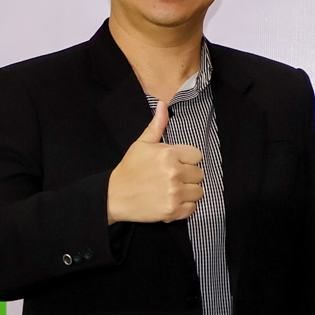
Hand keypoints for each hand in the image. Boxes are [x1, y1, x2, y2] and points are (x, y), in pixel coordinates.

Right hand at [105, 96, 203, 223]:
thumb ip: (157, 125)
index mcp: (169, 153)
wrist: (114, 196)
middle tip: (172, 179)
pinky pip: (192, 208)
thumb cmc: (129, 169)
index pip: (197, 156)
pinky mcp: (173, 211)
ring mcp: (174, 193)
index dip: (187, 160)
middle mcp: (174, 172)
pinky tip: (171, 201)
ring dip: (188, 192)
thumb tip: (163, 104)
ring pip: (199, 192)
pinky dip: (184, 207)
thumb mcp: (141, 144)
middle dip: (188, 176)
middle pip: (199, 174)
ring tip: (172, 191)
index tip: (176, 164)